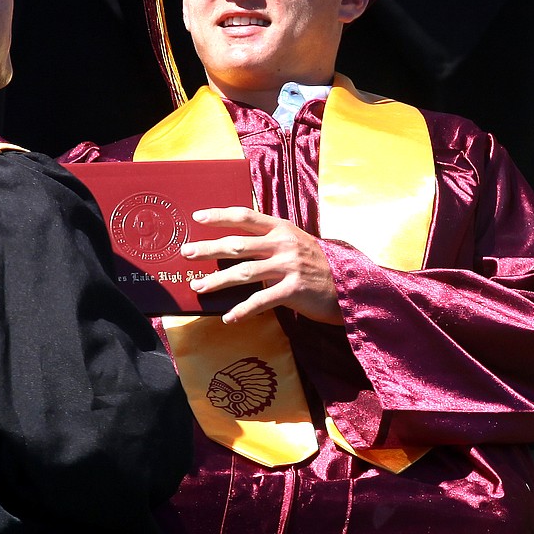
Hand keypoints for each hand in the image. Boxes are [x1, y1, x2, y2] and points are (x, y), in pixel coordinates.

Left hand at [181, 206, 341, 324]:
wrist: (348, 285)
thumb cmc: (317, 265)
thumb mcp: (295, 243)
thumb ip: (270, 241)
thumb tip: (236, 244)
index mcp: (282, 229)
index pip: (246, 216)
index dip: (220, 215)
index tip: (197, 217)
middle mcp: (283, 244)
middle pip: (238, 244)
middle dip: (208, 248)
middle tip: (185, 253)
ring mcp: (289, 267)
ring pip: (244, 272)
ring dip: (217, 280)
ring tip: (198, 286)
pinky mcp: (294, 290)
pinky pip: (261, 301)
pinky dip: (242, 310)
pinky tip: (228, 318)